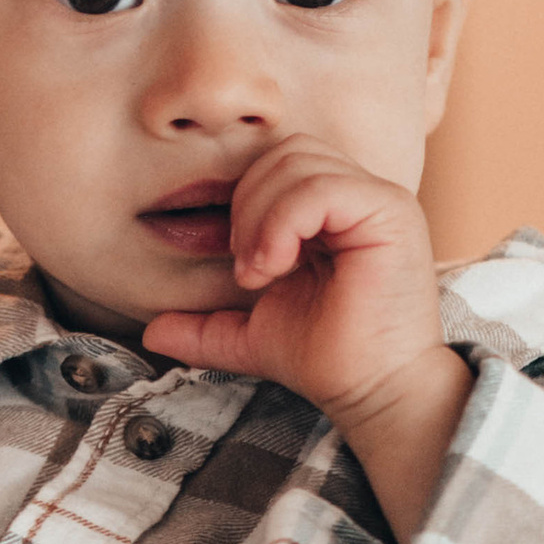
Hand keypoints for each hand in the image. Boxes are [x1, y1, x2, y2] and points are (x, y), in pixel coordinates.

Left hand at [138, 138, 471, 543]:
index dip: (242, 202)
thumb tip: (151, 331)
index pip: (275, 163)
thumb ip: (204, 325)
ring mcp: (379, 199)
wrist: (371, 392)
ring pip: (297, 162)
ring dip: (261, 217)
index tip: (238, 265)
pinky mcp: (391, 212)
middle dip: (247, 205)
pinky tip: (276, 265)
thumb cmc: (326, 359)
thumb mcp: (249, 334)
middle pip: (283, 151)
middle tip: (248, 268)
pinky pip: (321, 187)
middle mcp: (359, 195)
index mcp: (332, 209)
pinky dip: (283, 222)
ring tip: (262, 271)